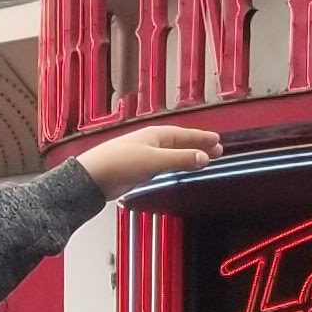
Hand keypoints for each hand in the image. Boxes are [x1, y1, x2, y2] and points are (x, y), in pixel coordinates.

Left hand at [75, 122, 222, 195]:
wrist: (93, 177)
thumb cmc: (120, 163)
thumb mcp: (154, 160)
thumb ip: (180, 159)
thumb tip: (204, 157)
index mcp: (156, 135)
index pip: (185, 134)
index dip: (202, 138)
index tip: (218, 142)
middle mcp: (151, 142)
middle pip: (180, 142)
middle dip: (198, 146)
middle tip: (217, 150)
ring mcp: (144, 154)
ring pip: (172, 153)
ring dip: (188, 155)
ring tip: (203, 160)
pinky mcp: (138, 168)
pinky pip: (164, 163)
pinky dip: (175, 164)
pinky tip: (178, 169)